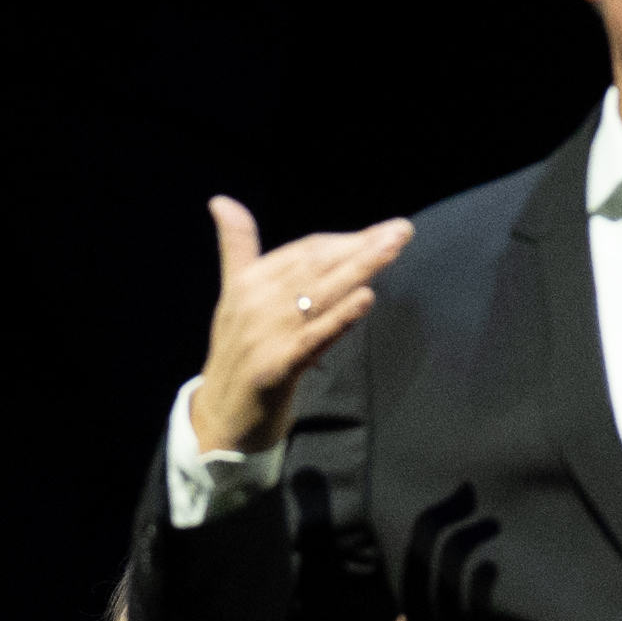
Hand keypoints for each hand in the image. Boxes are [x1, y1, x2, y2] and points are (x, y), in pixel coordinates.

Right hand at [190, 195, 417, 464]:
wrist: (219, 420)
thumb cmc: (236, 355)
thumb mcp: (234, 298)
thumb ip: (237, 248)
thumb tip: (222, 200)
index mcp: (246, 282)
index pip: (303, 251)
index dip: (345, 239)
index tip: (383, 231)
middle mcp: (254, 303)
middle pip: (316, 266)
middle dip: (361, 247)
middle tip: (402, 231)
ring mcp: (264, 336)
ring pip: (320, 296)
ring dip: (360, 269)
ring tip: (393, 249)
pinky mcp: (275, 368)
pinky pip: (314, 338)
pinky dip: (340, 317)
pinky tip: (366, 298)